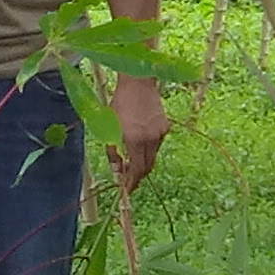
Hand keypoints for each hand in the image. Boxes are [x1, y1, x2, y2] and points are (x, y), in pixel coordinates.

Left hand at [108, 77, 168, 191]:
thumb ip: (112, 151)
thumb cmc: (119, 103)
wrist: (138, 83)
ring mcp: (160, 133)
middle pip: (147, 167)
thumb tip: (116, 170)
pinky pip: (156, 144)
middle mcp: (151, 139)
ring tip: (130, 160)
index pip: (136, 170)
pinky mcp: (164, 127)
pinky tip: (139, 140)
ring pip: (152, 156)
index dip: (131, 182)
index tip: (126, 191)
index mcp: (135, 140)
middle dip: (137, 175)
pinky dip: (147, 148)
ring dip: (141, 161)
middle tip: (127, 180)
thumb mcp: (109, 127)